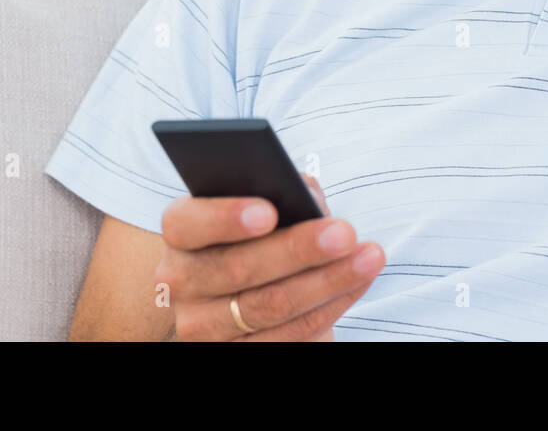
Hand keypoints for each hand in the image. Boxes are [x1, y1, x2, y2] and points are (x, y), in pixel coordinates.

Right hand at [155, 174, 383, 340]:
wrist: (251, 289)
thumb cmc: (262, 234)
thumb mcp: (264, 206)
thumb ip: (281, 193)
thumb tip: (308, 198)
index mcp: (181, 233)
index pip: (188, 222)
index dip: (225, 217)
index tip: (269, 212)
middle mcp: (180, 281)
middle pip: (236, 269)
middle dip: (297, 250)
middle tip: (344, 234)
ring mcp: (202, 326)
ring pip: (266, 308)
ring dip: (326, 283)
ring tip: (367, 258)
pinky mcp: (231, 355)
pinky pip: (285, 338)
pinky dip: (326, 310)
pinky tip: (355, 286)